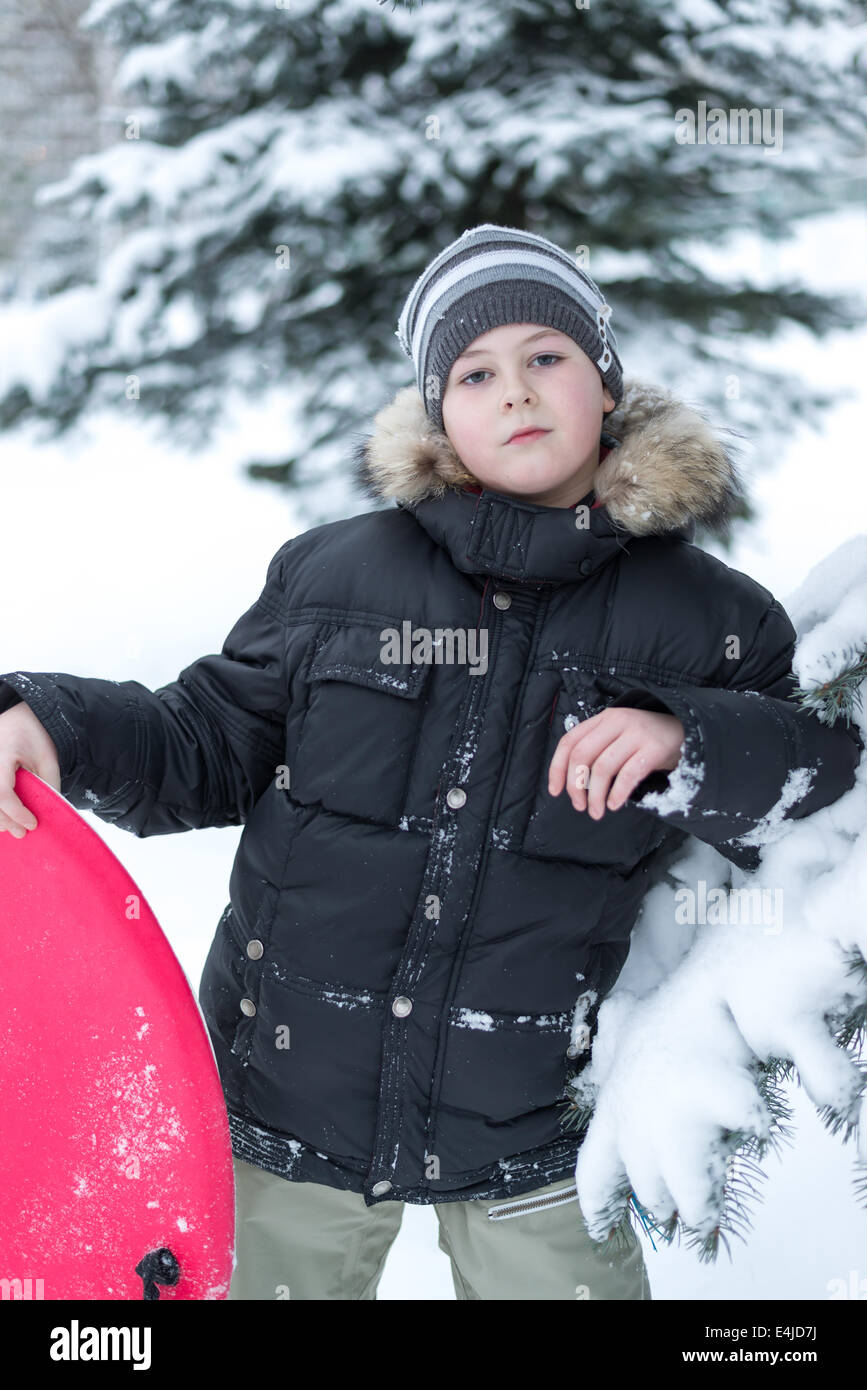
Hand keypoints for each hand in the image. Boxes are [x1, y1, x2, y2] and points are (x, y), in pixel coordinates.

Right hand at [0, 702, 61, 837]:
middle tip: (22, 833)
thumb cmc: (35, 736)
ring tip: (14, 828)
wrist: (20, 717)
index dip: (16, 812)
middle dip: (5, 820)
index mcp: (2, 753)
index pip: (2, 791)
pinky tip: (4, 819)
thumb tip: (51, 813)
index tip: (32, 824)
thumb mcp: (48, 758)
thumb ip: (49, 784)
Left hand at [547, 707, 684, 819]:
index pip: (569, 741)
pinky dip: (617, 793)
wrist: (689, 731)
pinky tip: (614, 805)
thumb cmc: (647, 740)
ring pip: (603, 768)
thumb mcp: (620, 736)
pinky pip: (628, 774)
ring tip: (596, 812)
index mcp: (603, 718)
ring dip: (596, 796)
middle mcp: (617, 721)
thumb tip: (573, 783)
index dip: (557, 768)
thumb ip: (598, 749)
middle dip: (575, 786)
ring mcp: (636, 733)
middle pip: (582, 755)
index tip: (555, 791)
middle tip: (579, 805)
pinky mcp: (654, 748)